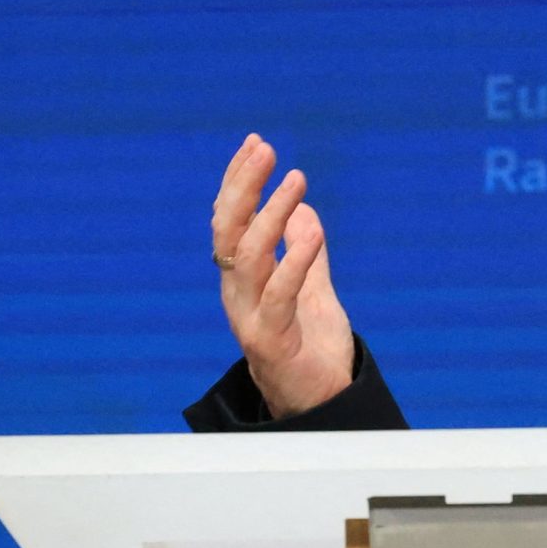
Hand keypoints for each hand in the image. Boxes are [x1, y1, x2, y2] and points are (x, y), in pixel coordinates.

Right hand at [209, 133, 355, 419]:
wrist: (319, 403)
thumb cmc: (311, 348)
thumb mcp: (313, 290)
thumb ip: (305, 254)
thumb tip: (303, 210)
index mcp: (242, 278)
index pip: (230, 221)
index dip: (239, 182)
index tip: (255, 144)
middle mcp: (237, 293)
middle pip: (227, 231)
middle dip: (242, 186)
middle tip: (263, 149)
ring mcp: (249, 316)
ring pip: (248, 257)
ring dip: (271, 214)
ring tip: (296, 180)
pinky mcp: (270, 339)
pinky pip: (279, 294)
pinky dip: (295, 259)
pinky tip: (312, 229)